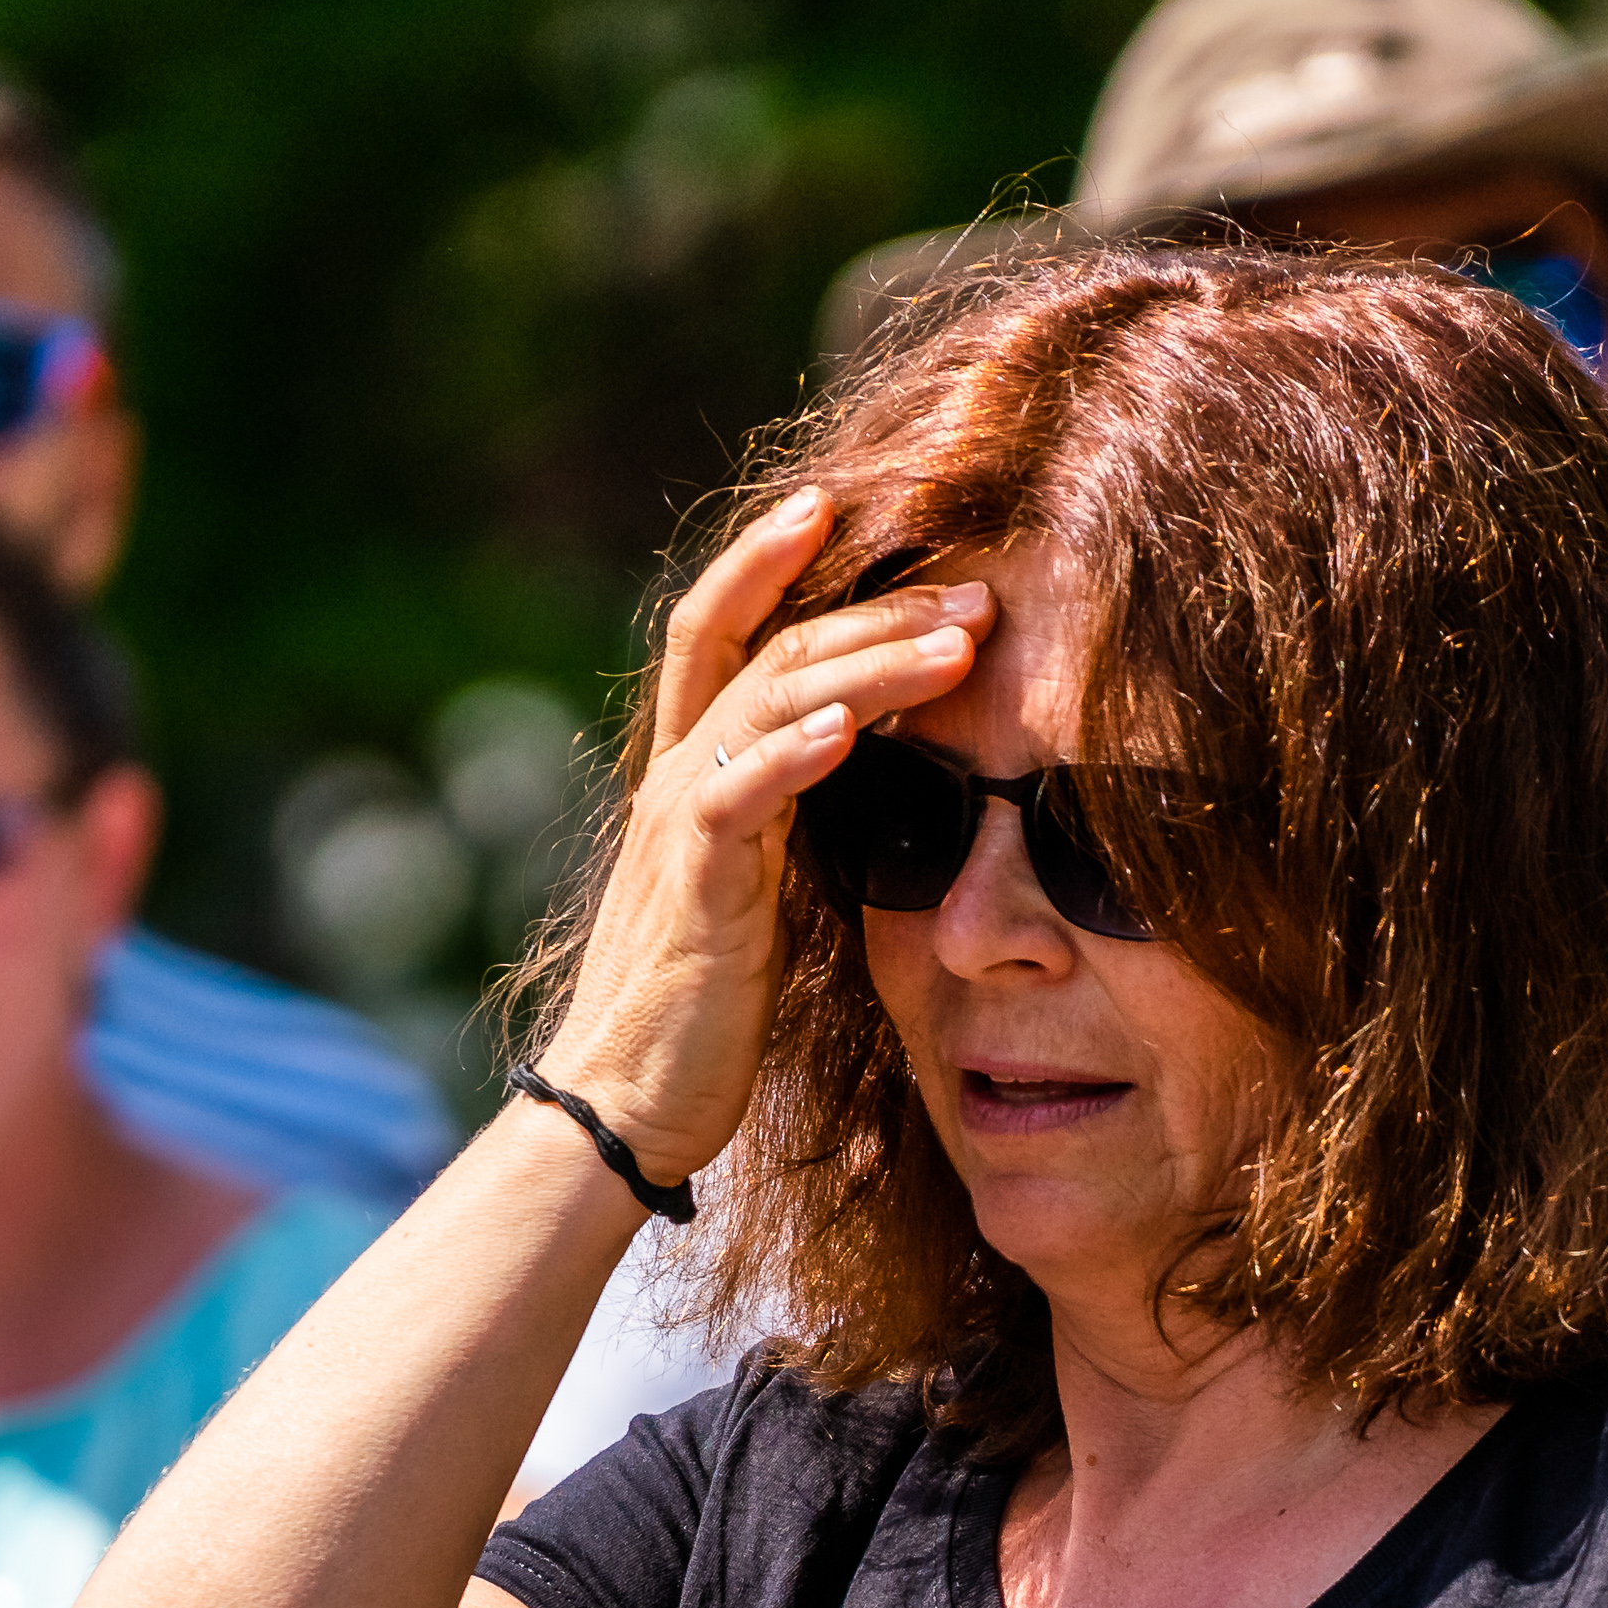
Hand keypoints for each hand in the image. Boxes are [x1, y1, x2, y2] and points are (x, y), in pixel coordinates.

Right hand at [538, 490, 991, 1187]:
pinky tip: (849, 727)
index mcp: (693, 774)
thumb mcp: (754, 890)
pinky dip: (792, 756)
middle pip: (772, 651)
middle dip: (876, 609)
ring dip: (868, 666)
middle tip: (981, 592)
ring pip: (768, 706)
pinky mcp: (696, 893)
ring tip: (958, 645)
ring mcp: (683, 831)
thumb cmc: (700, 1011)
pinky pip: (738, 802)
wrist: (626, 1104)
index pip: (724, 632)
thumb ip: (788, 818)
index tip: (840, 503)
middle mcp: (680, 780)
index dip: (769, 559)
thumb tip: (852, 769)